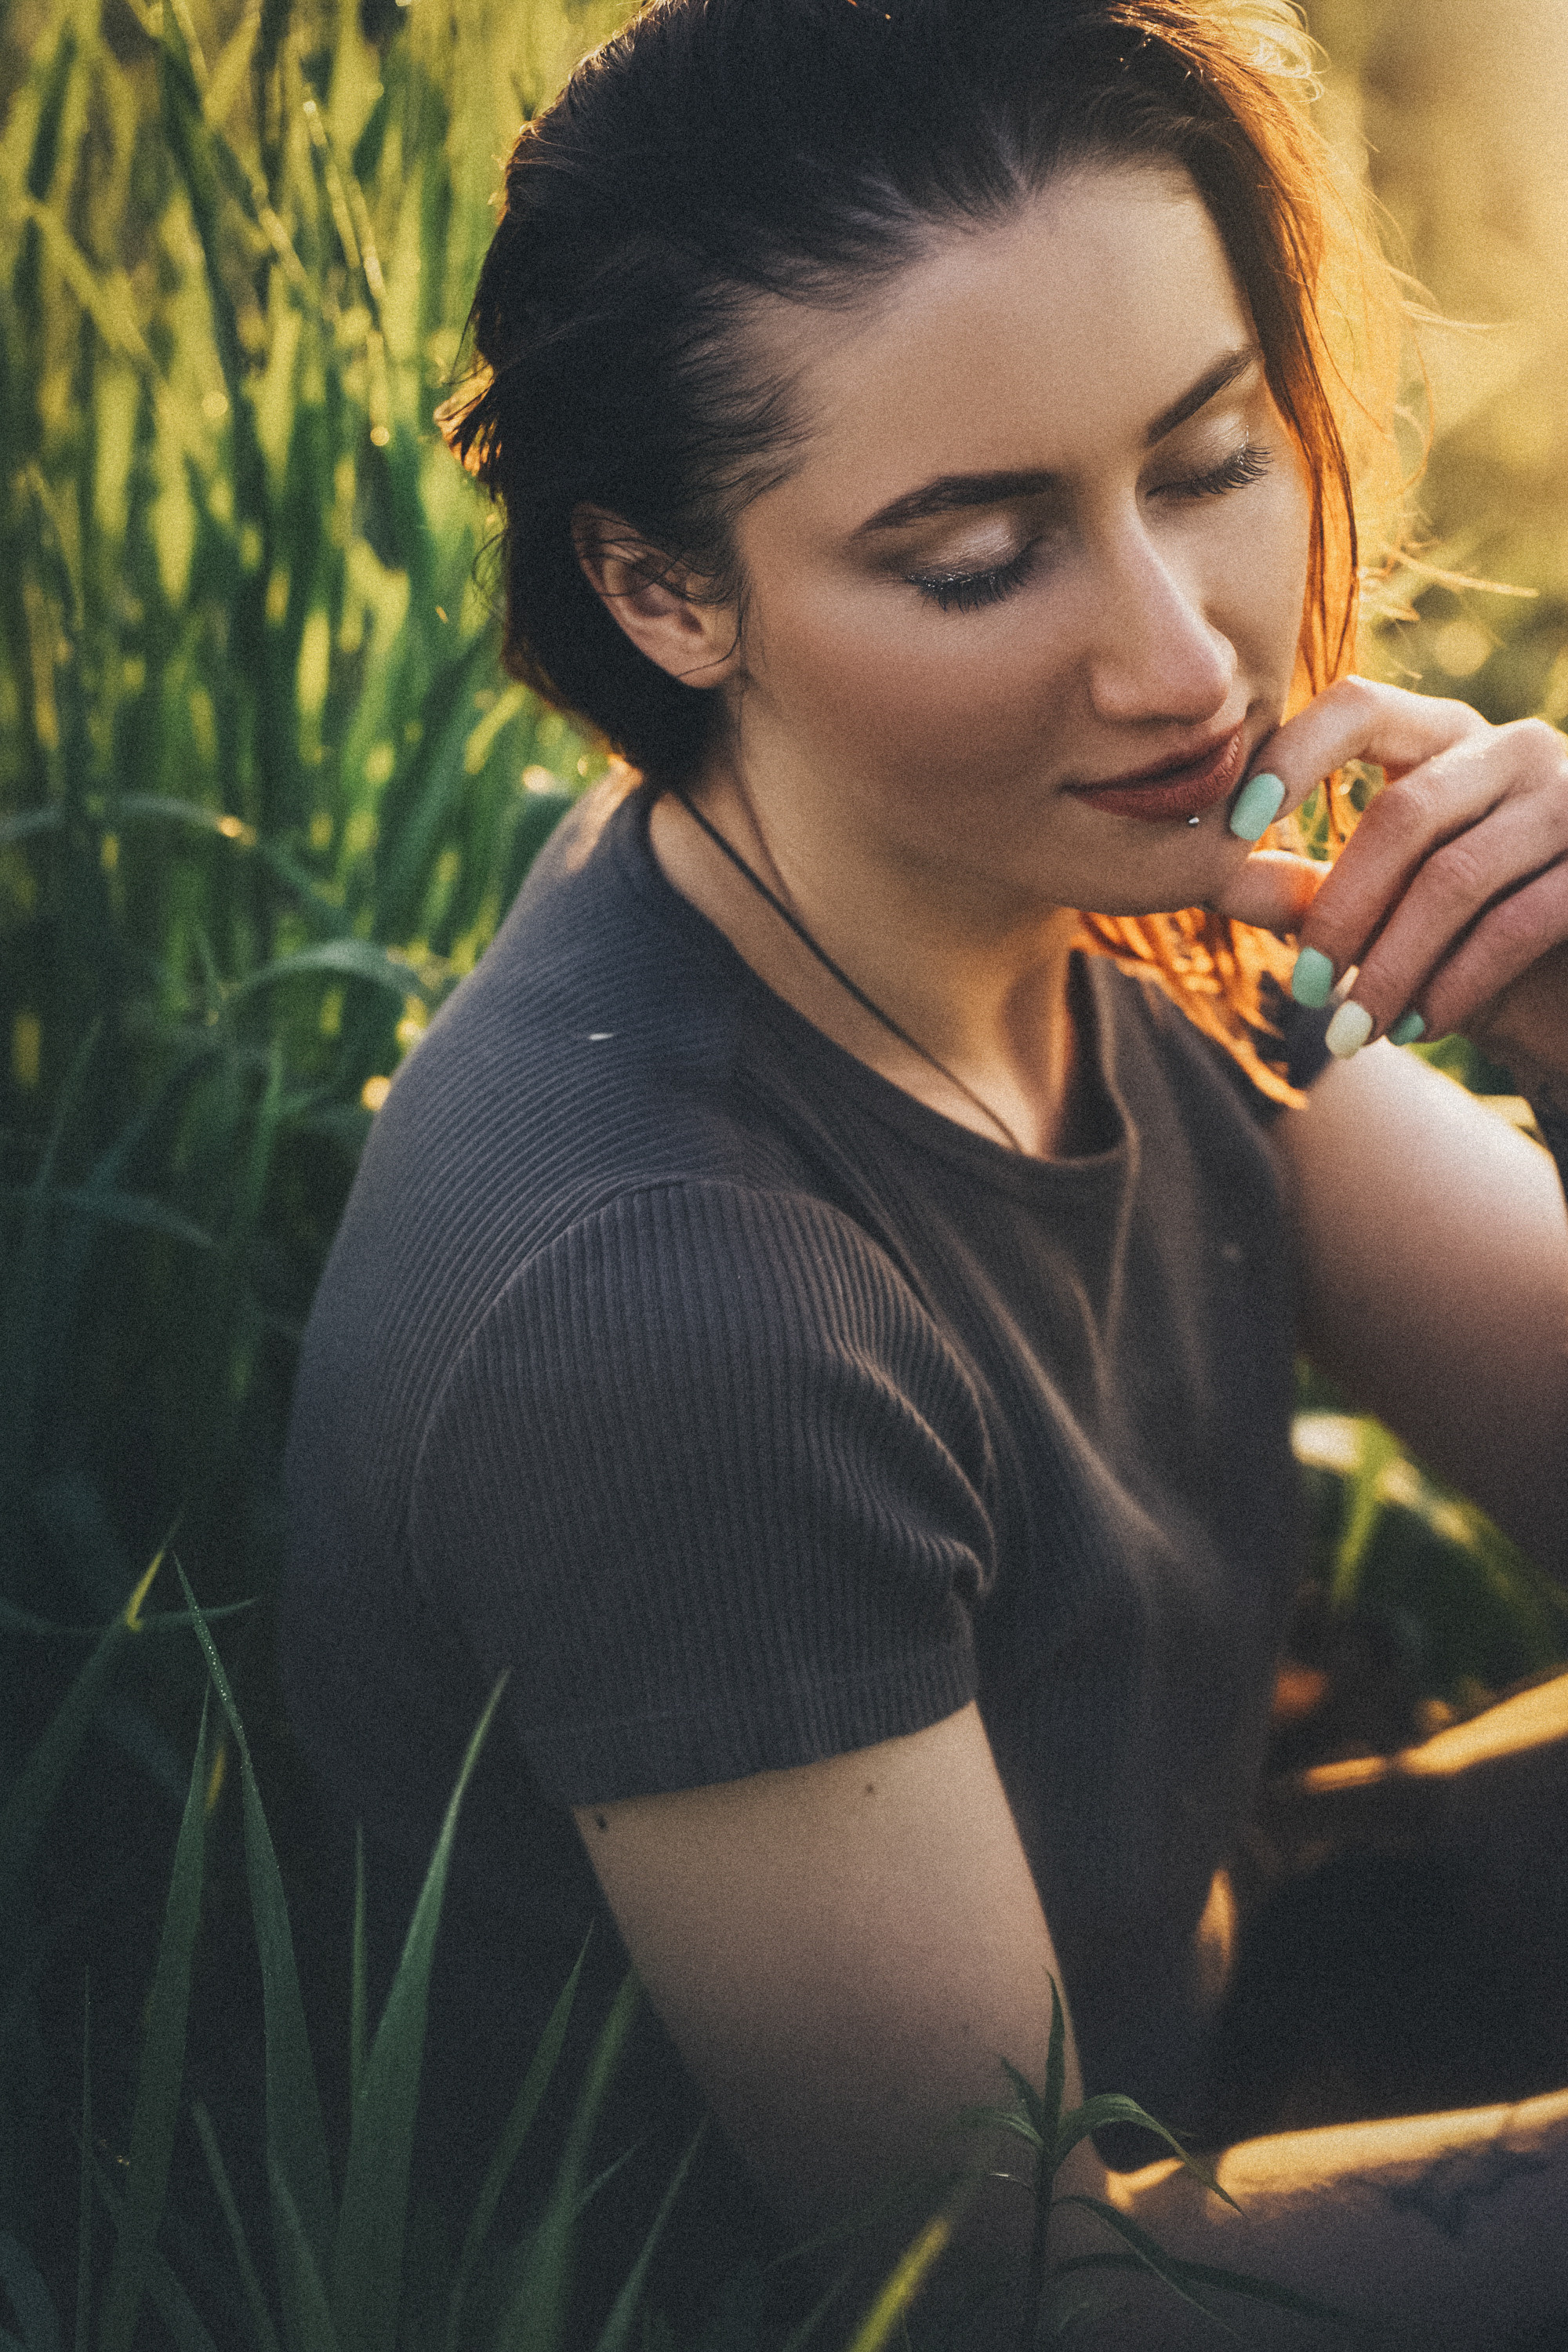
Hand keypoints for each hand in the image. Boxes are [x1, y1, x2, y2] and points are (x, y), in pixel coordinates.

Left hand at [1213, 676, 1567, 1080]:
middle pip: (1404, 813)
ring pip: (1455, 876)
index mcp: (1442, 739)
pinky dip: (1455, 984)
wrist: (1563, 990)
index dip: (1290, 757)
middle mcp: (1513, 748)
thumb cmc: (1462, 939)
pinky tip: (1418, 1028)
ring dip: (1391, 966)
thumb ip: (1300, 886)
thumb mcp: (1376, 911)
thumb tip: (1203, 870)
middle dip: (1342, 913)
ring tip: (1351, 1033)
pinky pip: (1517, 922)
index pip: (1358, 708)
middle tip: (1304, 992)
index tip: (1230, 828)